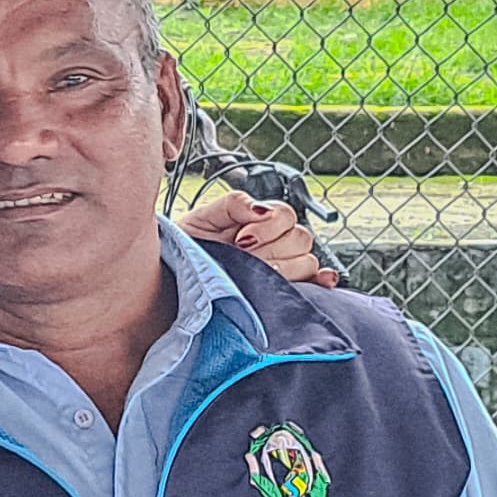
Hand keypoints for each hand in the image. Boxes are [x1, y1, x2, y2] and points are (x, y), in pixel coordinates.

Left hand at [178, 190, 335, 283]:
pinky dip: (321, 281)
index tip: (242, 239)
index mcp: (259, 221)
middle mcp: (275, 243)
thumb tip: (261, 210)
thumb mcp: (204, 217)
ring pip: (307, 262)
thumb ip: (234, 205)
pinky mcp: (283, 291)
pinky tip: (319, 281)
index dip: (268, 227)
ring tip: (254, 275)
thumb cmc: (188, 247)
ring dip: (283, 269)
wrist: (175, 278)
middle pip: (301, 238)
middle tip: (244, 258)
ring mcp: (282, 267)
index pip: (286, 216)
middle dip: (271, 249)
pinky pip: (316, 283)